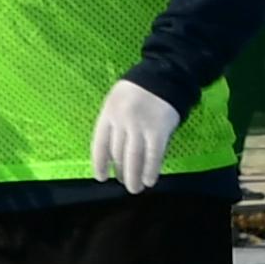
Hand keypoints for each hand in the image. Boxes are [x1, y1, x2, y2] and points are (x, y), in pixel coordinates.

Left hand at [90, 80, 181, 194]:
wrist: (164, 75)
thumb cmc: (138, 89)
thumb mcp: (116, 101)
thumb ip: (113, 123)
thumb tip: (112, 153)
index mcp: (108, 114)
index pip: (100, 144)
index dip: (100, 163)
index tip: (101, 177)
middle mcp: (122, 122)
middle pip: (118, 153)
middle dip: (120, 171)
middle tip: (123, 183)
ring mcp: (140, 126)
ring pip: (134, 158)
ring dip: (134, 176)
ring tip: (135, 188)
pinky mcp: (159, 131)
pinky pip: (153, 156)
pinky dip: (151, 170)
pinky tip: (149, 180)